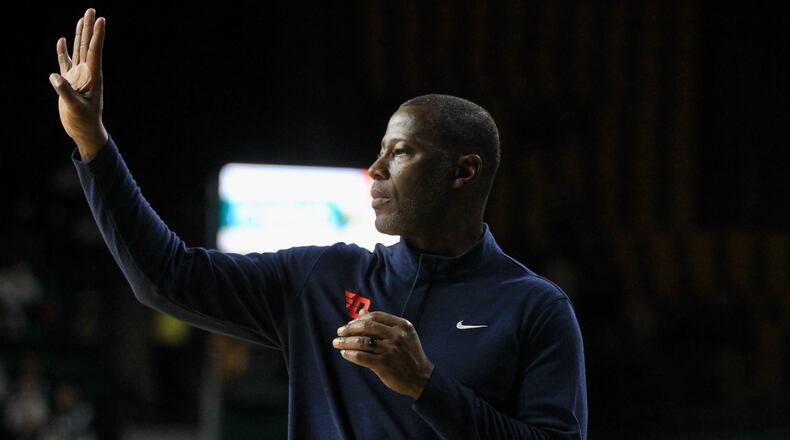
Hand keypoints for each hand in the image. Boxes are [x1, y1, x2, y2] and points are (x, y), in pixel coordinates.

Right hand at [49, 8, 108, 159]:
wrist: (83, 131)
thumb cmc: (84, 121)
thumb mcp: (76, 108)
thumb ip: (65, 92)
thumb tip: (54, 76)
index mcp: (94, 77)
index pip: (95, 51)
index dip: (98, 35)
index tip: (101, 19)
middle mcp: (88, 73)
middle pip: (88, 45)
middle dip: (89, 28)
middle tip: (92, 10)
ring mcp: (78, 76)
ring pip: (79, 50)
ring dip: (79, 35)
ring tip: (82, 18)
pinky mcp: (69, 81)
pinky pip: (65, 63)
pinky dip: (62, 51)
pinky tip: (61, 39)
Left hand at [333, 310, 433, 399]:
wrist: (421, 377)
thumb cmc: (409, 354)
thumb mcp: (403, 335)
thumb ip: (383, 323)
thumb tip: (360, 313)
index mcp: (402, 325)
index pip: (375, 316)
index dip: (359, 319)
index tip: (349, 324)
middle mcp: (397, 336)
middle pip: (366, 327)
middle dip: (349, 328)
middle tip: (339, 332)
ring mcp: (390, 350)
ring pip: (361, 342)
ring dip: (345, 342)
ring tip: (337, 343)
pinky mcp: (384, 365)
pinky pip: (361, 357)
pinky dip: (350, 354)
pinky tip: (345, 353)